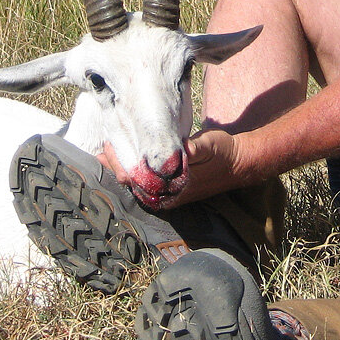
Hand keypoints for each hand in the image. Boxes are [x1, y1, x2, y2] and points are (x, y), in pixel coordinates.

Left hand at [98, 130, 248, 209]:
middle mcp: (165, 195)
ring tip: (105, 151)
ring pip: (134, 181)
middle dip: (114, 165)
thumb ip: (193, 150)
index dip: (118, 162)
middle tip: (100, 147)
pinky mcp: (168, 186)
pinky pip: (143, 178)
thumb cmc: (222, 153)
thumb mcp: (208, 146)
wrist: (239, 163)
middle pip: (129, 182)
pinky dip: (132, 167)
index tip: (109, 144)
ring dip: (121, 166)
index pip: (134, 178)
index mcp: (171, 189)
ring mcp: (166, 192)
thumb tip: (179, 150)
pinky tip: (124, 156)